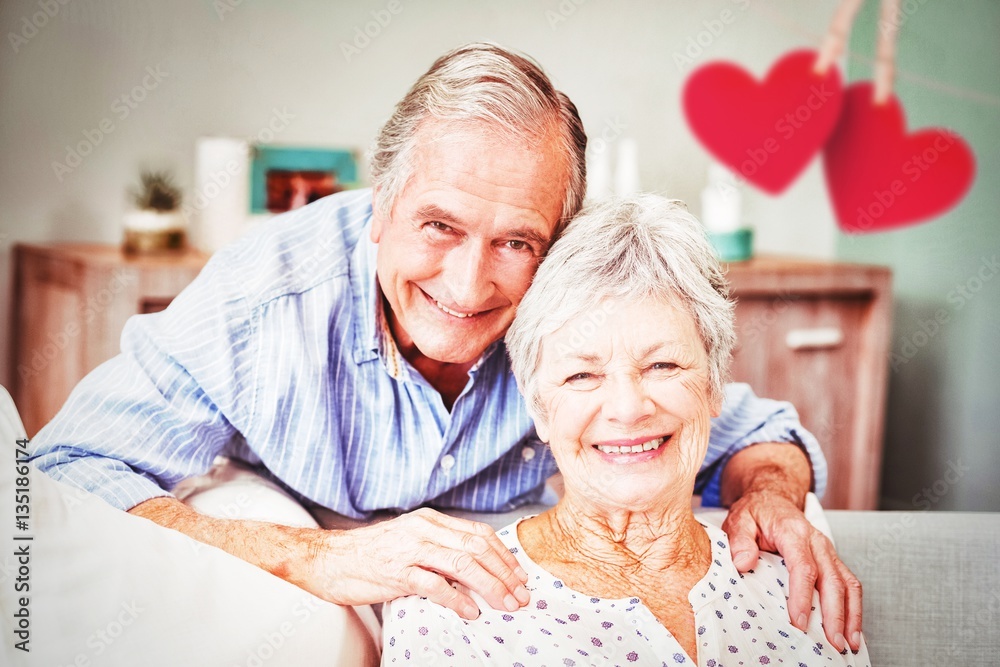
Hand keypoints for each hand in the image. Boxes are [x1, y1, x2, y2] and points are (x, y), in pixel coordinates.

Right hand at [306, 508, 529, 618]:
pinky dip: (457, 598)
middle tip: (521, 595)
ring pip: (462, 564)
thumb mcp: (410, 541)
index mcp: (430, 520)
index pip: (478, 534)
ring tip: (505, 604)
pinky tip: (471, 611)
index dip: (504, 556)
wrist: (328, 559)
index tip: (520, 575)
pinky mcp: (395, 572)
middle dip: (504, 573)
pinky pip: (434, 584)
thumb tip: (475, 569)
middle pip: (477, 548)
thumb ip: (440, 548)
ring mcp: (409, 549)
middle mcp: (423, 529)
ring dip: (489, 586)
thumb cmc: (370, 554)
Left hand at [722, 491, 862, 653]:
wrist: (772, 498)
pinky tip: (852, 629)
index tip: (800, 622)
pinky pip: (849, 583)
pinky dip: (854, 607)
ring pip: (847, 583)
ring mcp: (828, 551)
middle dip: (835, 614)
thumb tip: (743, 564)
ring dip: (851, 615)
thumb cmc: (755, 512)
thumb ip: (739, 541)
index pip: (803, 567)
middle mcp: (817, 541)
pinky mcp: (832, 559)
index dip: (803, 596)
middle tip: (832, 642)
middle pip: (832, 579)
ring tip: (850, 643)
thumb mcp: (739, 520)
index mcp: (794, 532)